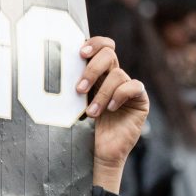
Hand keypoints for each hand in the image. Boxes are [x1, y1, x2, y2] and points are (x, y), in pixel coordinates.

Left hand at [76, 36, 148, 178]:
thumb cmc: (86, 128)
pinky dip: (119, 96)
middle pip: (109, 54)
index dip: (94, 44)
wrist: (102, 151)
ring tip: (92, 113)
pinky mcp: (140, 100)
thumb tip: (55, 67)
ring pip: (117, 75)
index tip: (80, 54)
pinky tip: (110, 109)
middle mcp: (115, 76)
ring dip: (101, 95)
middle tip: (79, 89)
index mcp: (100, 72)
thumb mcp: (76, 103)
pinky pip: (133, 86)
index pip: (102, 46)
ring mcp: (129, 87)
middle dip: (92, 70)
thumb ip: (74, 84)